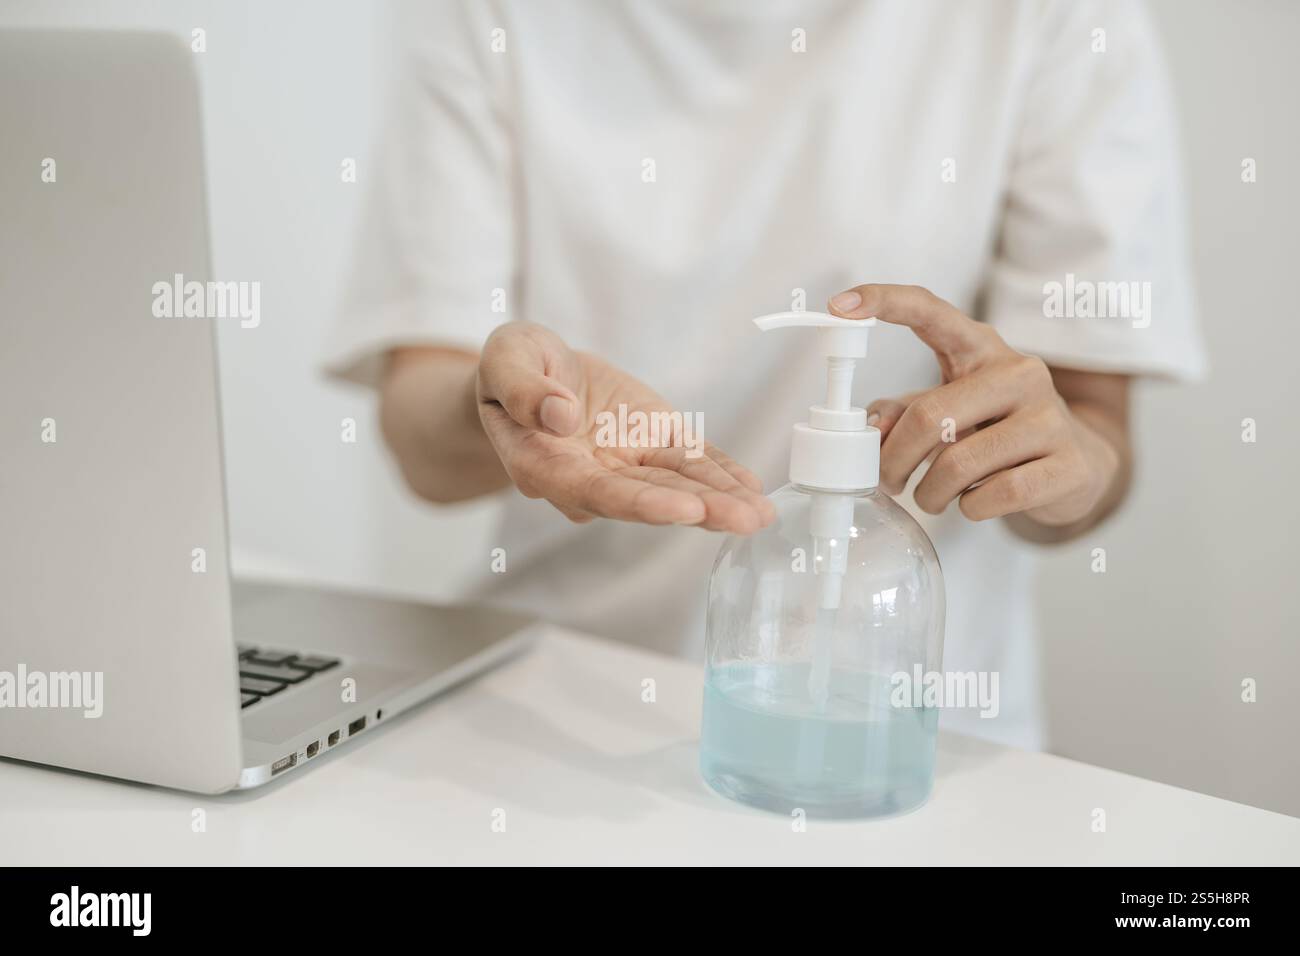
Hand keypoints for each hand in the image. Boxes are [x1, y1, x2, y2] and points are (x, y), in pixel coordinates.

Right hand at [476, 322, 774, 531]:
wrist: (530, 373)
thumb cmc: (511, 369)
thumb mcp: (504, 360)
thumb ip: (523, 388)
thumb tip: (559, 416)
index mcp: (546, 466)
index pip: (596, 492)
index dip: (641, 504)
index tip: (684, 509)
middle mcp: (591, 477)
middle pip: (648, 500)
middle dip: (699, 510)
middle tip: (743, 519)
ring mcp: (626, 464)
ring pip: (676, 485)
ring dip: (720, 501)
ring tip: (759, 514)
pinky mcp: (653, 443)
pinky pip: (690, 463)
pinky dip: (721, 475)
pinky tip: (751, 490)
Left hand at [828, 284, 1124, 526]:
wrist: (1078, 464)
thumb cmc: (998, 431)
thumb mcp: (949, 411)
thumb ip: (904, 413)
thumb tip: (871, 428)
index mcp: (981, 349)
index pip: (930, 312)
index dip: (883, 303)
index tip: (839, 306)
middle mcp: (1020, 373)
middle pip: (930, 416)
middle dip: (894, 460)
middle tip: (888, 481)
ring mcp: (1049, 417)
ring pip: (959, 464)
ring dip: (930, 493)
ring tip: (931, 497)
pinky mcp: (1069, 464)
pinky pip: (996, 495)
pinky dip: (970, 509)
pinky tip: (974, 502)